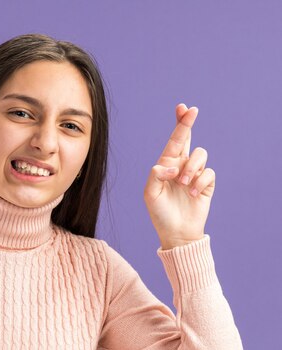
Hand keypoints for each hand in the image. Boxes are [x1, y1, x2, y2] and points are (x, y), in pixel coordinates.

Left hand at [143, 104, 215, 249]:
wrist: (176, 232)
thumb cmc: (160, 213)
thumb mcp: (151, 193)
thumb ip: (156, 174)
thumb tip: (172, 166)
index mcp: (166, 165)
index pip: (173, 141)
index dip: (179, 124)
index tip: (183, 108)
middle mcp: (181, 166)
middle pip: (188, 139)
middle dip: (188, 123)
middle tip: (192, 110)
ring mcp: (195, 174)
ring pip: (200, 155)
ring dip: (191, 167)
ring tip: (183, 183)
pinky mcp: (207, 183)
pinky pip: (208, 172)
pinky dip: (199, 181)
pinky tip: (192, 193)